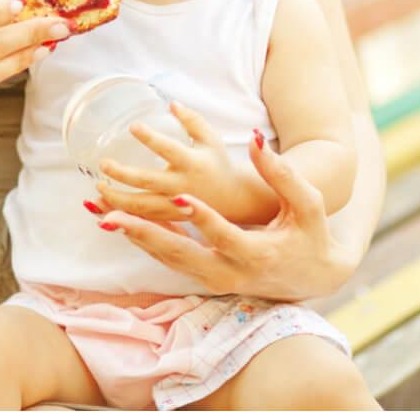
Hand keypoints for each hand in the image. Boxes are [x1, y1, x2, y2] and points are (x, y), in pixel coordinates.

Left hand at [93, 103, 269, 224]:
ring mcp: (175, 206)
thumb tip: (171, 103)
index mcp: (193, 163)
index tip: (132, 127)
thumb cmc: (218, 163)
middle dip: (122, 175)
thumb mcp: (210, 138)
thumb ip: (192, 120)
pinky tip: (106, 207)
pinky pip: (142, 219)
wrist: (234, 199)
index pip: (168, 149)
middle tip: (104, 164)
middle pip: (147, 182)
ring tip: (99, 187)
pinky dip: (123, 214)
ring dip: (116, 199)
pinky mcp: (170, 218)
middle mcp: (182, 186)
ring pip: (141, 206)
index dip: (150, 138)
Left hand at [94, 133, 359, 301]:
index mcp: (257, 253)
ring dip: (136, 238)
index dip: (203, 217)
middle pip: (182, 255)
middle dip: (145, 234)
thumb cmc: (311, 235)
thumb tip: (257, 139)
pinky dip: (146, 242)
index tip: (179, 195)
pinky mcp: (208, 279)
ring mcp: (217, 280)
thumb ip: (281, 174)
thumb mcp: (307, 204)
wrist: (314, 274)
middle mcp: (232, 272)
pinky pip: (171, 260)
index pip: (225, 235)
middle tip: (112, 216)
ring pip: (170, 260)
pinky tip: (124, 223)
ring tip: (105, 216)